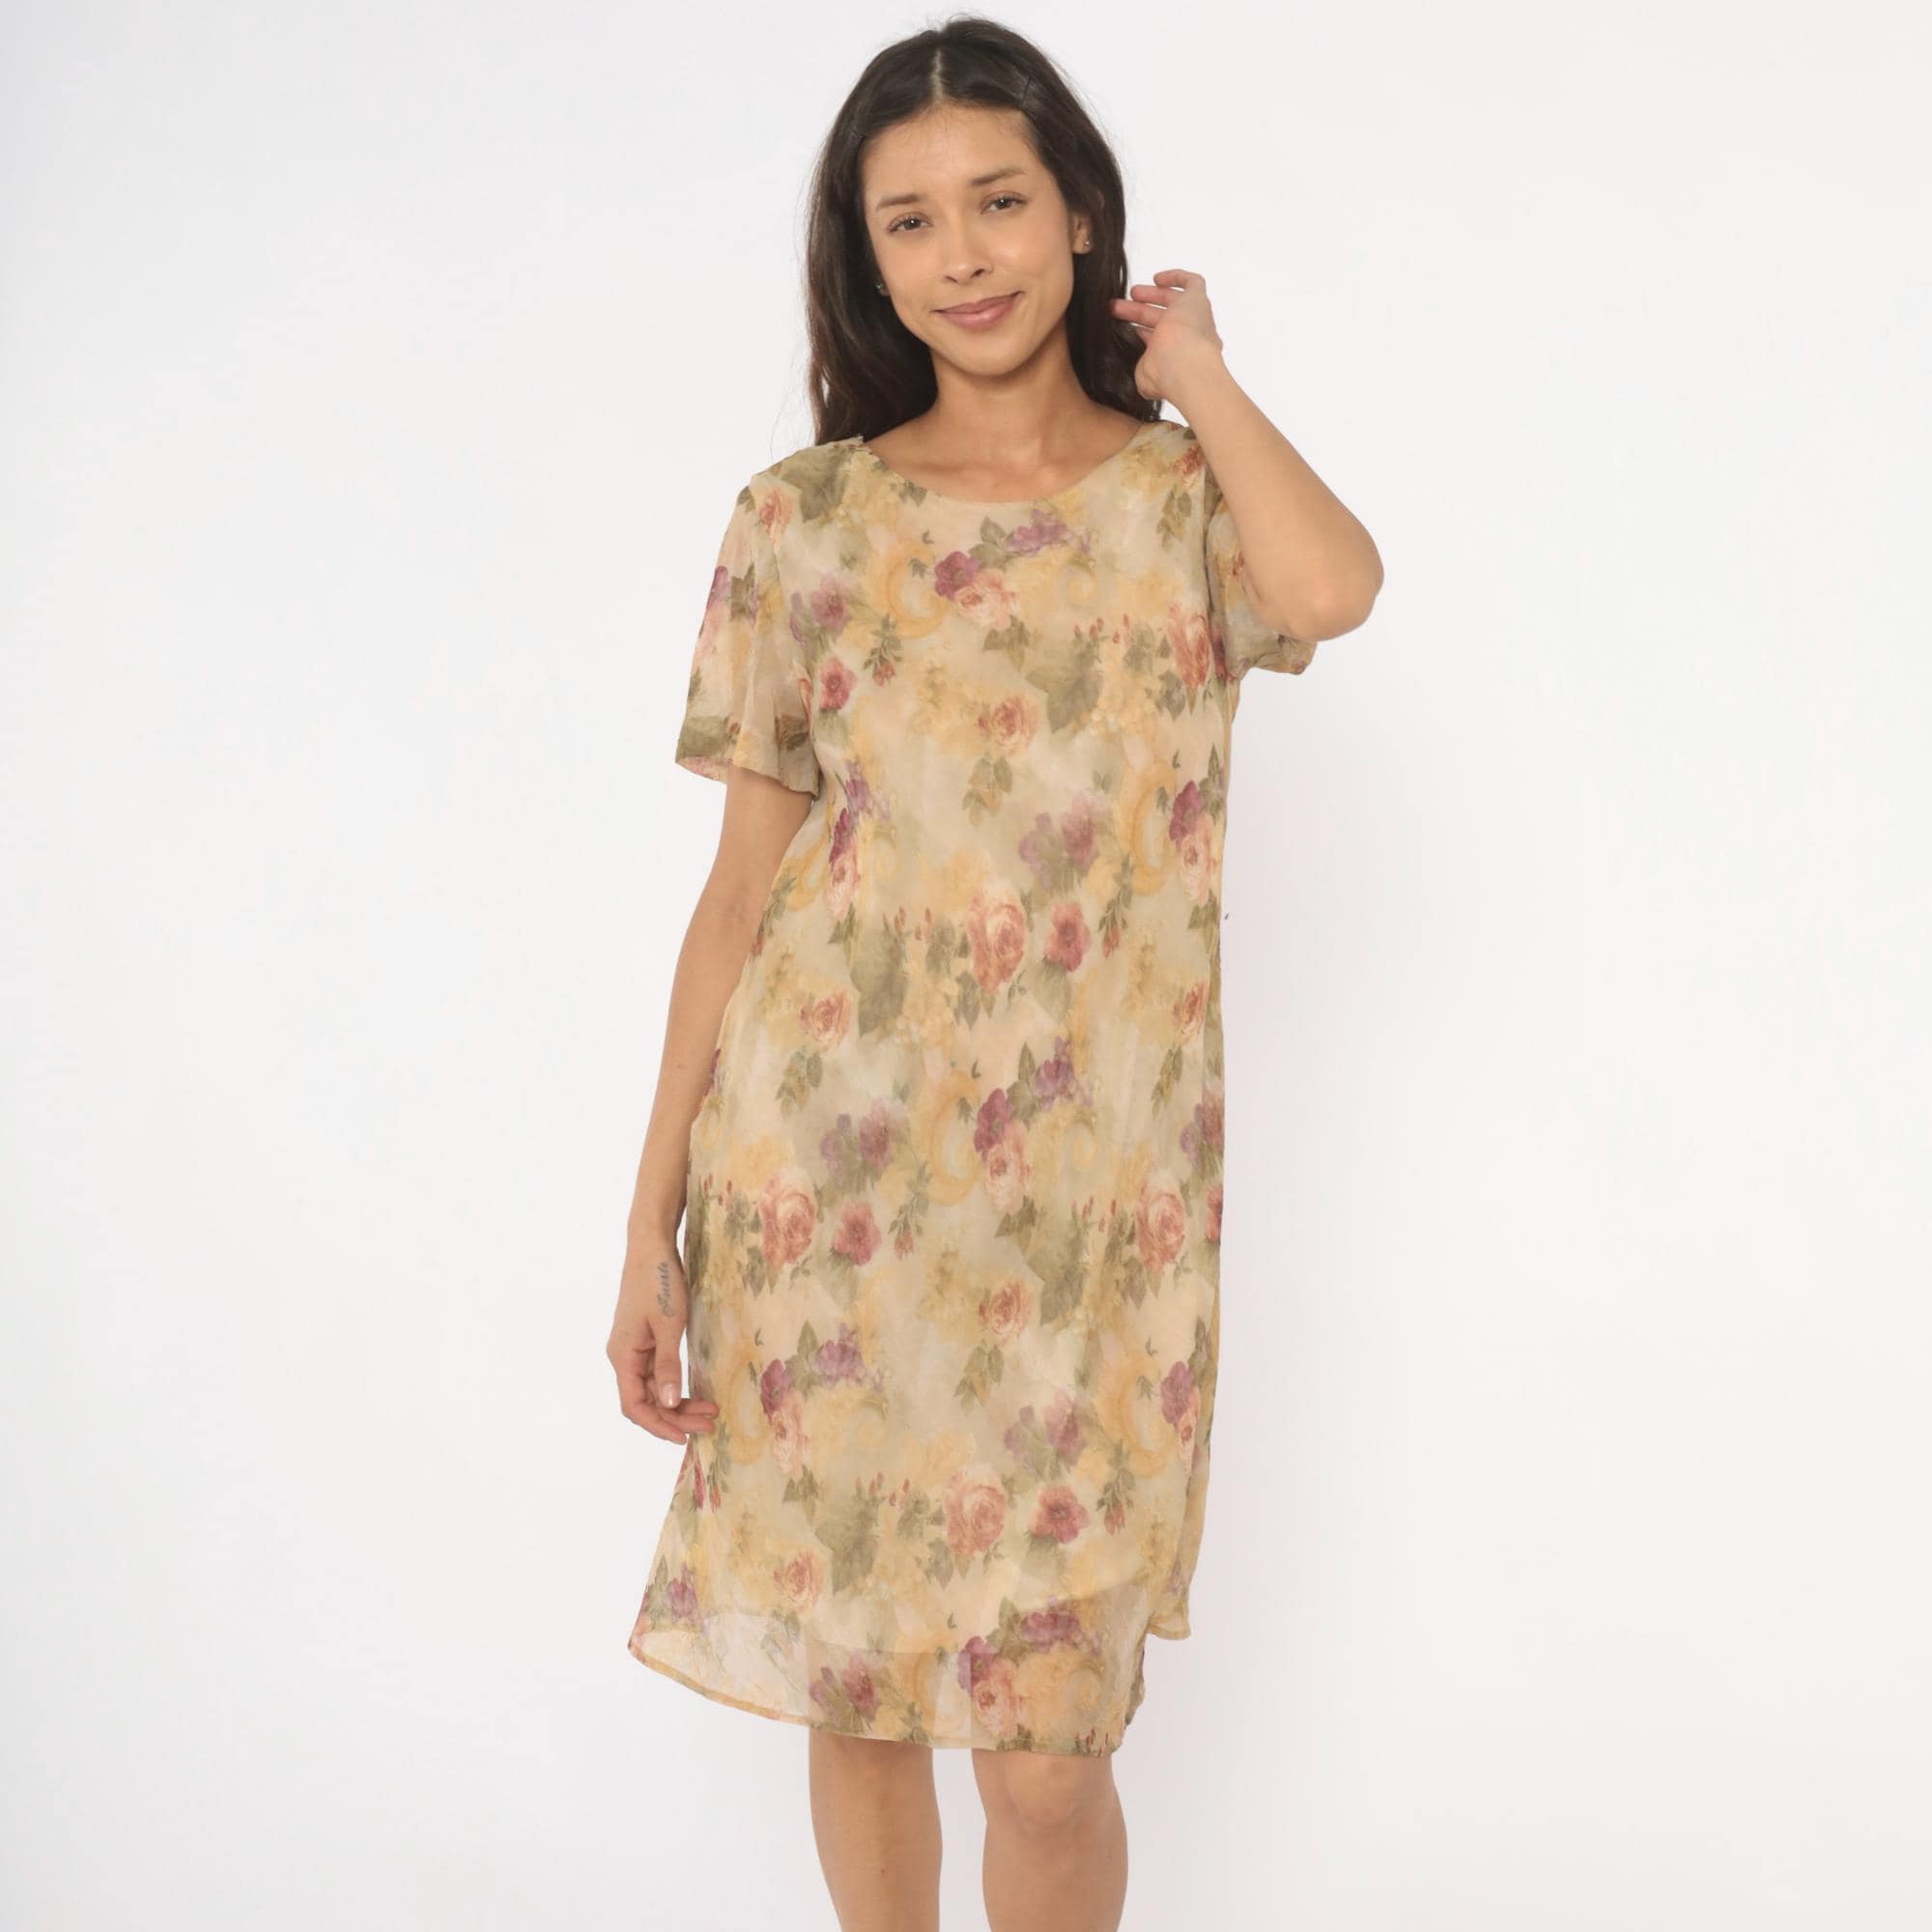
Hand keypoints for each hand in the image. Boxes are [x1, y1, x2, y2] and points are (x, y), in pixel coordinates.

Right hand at [609, 1234, 719, 1444]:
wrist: (652, 1247)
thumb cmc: (659, 1281)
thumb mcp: (669, 1325)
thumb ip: (668, 1365)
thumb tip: (670, 1403)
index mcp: (622, 1356)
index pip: (634, 1406)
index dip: (658, 1425)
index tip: (684, 1437)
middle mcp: (623, 1357)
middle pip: (646, 1400)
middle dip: (676, 1416)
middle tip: (710, 1423)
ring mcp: (633, 1349)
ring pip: (653, 1389)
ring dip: (679, 1402)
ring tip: (710, 1410)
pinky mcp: (645, 1340)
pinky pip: (657, 1373)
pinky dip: (676, 1384)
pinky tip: (696, 1390)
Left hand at [1110, 268, 1224, 403]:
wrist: (1185, 364)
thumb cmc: (1167, 375)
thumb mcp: (1146, 377)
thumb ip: (1143, 371)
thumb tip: (1141, 373)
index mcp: (1181, 356)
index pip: (1163, 340)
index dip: (1145, 333)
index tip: (1130, 330)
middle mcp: (1192, 337)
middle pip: (1164, 318)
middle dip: (1141, 311)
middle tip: (1119, 307)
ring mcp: (1196, 318)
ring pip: (1173, 302)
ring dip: (1151, 296)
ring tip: (1131, 292)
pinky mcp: (1198, 300)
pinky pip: (1193, 283)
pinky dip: (1176, 277)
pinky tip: (1157, 279)